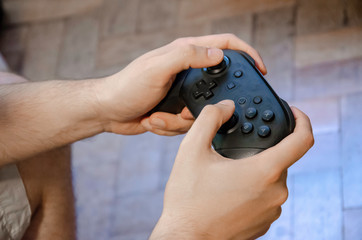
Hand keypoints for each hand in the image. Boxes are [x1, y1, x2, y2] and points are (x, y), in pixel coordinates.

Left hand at [94, 34, 266, 134]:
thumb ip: (187, 57)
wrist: (108, 112)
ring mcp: (183, 93)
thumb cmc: (126, 86)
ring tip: (157, 116)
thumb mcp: (157, 68)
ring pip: (202, 111)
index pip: (225, 45)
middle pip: (217, 86)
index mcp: (185, 53)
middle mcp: (187, 71)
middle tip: (187, 112)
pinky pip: (188, 124)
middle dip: (207, 105)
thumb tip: (218, 54)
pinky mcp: (177, 111)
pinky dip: (170, 126)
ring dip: (180, 120)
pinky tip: (153, 120)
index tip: (261, 69)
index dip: (247, 54)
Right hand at [150, 101, 313, 239]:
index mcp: (264, 171)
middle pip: (280, 158)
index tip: (294, 113)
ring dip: (255, 169)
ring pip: (271, 178)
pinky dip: (253, 188)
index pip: (302, 140)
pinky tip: (229, 191)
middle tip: (235, 149)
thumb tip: (226, 107)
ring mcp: (271, 210)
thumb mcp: (191, 149)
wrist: (185, 237)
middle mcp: (275, 193)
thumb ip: (210, 118)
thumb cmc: (188, 199)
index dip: (302, 120)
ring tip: (227, 172)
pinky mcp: (264, 223)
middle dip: (261, 149)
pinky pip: (265, 196)